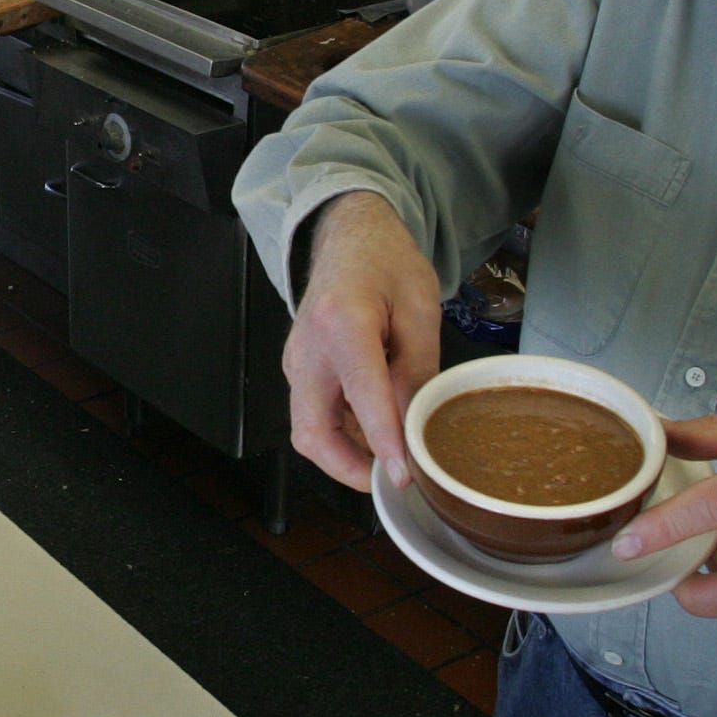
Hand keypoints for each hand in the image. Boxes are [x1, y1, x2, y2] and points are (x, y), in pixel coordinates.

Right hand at [281, 191, 440, 491]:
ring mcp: (296, 361)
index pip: (362, 396)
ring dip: (348, 454)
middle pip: (312, 432)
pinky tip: (376, 430)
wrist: (350, 236)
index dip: (383, 443)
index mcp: (341, 323)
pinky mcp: (298, 370)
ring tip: (391, 454)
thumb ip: (418, 369)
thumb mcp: (420, 309)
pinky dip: (344, 434)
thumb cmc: (386, 263)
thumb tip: (413, 425)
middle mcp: (307, 348)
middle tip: (391, 480)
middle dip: (349, 468)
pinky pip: (314, 416)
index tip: (403, 477)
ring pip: (309, 431)